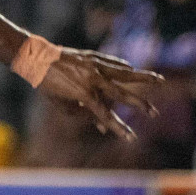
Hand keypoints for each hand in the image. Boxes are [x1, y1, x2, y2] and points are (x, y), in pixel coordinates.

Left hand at [37, 48, 162, 138]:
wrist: (36, 59)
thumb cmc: (48, 86)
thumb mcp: (63, 105)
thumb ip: (84, 114)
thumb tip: (102, 124)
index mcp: (84, 94)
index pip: (106, 115)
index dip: (118, 128)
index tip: (131, 138)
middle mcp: (93, 79)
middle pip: (121, 95)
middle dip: (139, 105)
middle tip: (154, 113)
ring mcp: (94, 66)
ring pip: (125, 73)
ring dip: (143, 77)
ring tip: (160, 80)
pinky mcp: (93, 56)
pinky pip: (113, 63)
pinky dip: (123, 67)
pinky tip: (132, 70)